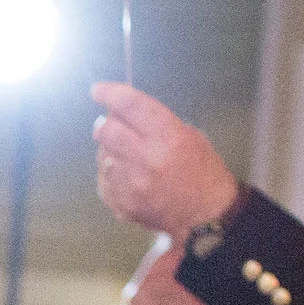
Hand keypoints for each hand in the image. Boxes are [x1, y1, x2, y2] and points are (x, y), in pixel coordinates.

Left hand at [88, 83, 241, 237]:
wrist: (205, 213)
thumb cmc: (200, 170)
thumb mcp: (188, 135)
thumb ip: (154, 122)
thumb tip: (120, 113)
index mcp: (166, 136)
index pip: (130, 105)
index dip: (110, 94)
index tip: (98, 90)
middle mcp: (146, 157)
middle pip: (106, 130)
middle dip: (105, 125)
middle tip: (110, 125)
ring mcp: (132, 183)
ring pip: (103, 156)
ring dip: (110, 152)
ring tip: (130, 158)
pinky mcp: (122, 203)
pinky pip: (104, 180)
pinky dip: (112, 175)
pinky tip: (129, 179)